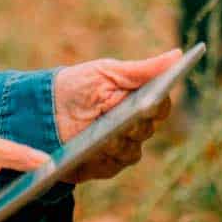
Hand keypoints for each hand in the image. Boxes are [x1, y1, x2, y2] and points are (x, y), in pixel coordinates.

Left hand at [52, 50, 181, 182]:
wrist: (43, 110)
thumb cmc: (80, 85)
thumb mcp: (108, 72)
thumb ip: (143, 69)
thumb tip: (178, 55)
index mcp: (140, 102)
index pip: (161, 106)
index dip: (159, 103)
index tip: (153, 98)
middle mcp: (136, 128)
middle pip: (146, 129)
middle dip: (136, 122)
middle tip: (129, 116)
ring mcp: (122, 148)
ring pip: (132, 150)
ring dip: (118, 141)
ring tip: (106, 135)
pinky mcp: (106, 166)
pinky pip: (113, 164)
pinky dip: (104, 156)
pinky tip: (94, 150)